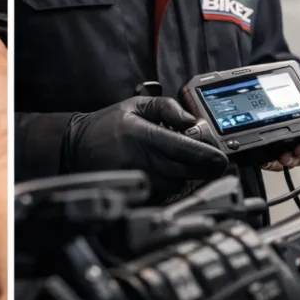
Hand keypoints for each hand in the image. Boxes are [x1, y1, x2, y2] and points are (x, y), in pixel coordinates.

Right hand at [64, 97, 228, 201]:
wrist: (77, 148)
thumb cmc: (108, 126)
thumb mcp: (135, 104)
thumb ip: (167, 108)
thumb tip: (191, 121)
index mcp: (143, 136)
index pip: (182, 149)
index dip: (206, 155)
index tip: (222, 158)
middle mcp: (142, 161)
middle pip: (186, 172)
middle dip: (206, 169)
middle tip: (217, 163)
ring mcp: (139, 180)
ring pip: (177, 185)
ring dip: (187, 176)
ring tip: (182, 162)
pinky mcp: (135, 194)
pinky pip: (164, 194)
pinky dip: (172, 185)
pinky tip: (166, 172)